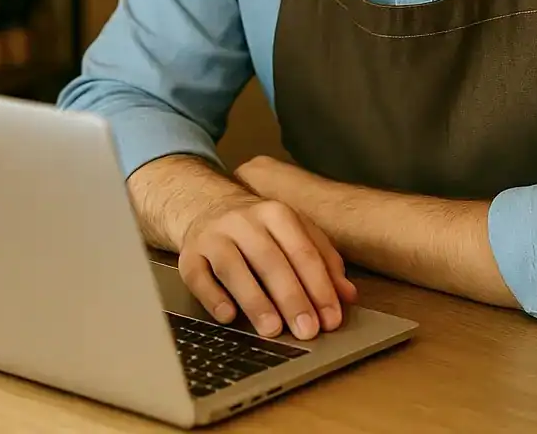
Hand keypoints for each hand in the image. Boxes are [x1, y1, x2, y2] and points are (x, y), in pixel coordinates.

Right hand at [177, 176, 356, 340]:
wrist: (206, 206)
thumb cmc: (259, 230)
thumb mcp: (295, 234)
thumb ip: (323, 261)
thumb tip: (348, 295)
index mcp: (277, 213)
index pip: (303, 251)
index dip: (319, 286)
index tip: (331, 318)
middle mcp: (244, 221)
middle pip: (270, 260)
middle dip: (292, 298)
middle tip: (307, 330)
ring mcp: (213, 236)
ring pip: (233, 268)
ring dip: (255, 301)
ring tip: (273, 330)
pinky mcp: (189, 255)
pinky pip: (198, 277)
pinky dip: (213, 297)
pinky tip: (229, 316)